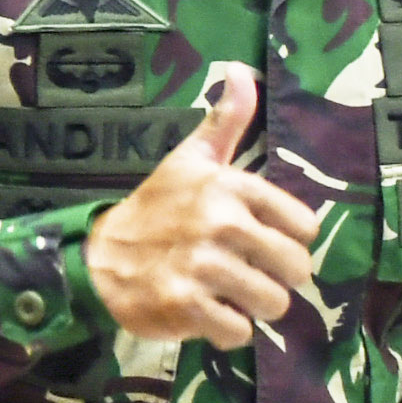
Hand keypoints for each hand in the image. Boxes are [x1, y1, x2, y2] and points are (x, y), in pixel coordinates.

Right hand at [85, 66, 316, 347]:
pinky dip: (226, 331)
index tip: (256, 242)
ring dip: (252, 307)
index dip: (285, 240)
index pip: (304, 226)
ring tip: (225, 295)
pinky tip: (205, 312)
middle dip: (274, 279)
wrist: (97, 257)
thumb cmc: (155, 210)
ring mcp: (202, 266)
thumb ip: (226, 121)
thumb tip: (241, 70)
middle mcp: (220, 222)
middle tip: (243, 275)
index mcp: (230, 187)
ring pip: (273, 304)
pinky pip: (240, 332)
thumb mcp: (190, 161)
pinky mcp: (185, 305)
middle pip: (295, 269)